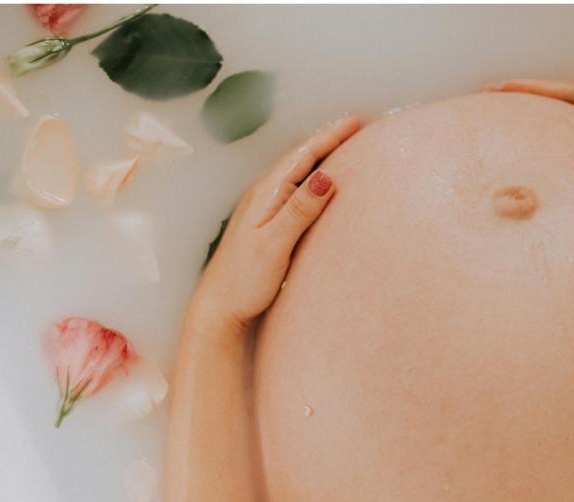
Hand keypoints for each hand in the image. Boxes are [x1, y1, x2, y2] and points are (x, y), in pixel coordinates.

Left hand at [190, 116, 360, 335]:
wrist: (218, 307)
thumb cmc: (245, 280)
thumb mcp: (275, 244)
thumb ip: (299, 210)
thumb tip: (326, 176)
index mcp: (267, 195)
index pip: (303, 156)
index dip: (330, 137)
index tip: (355, 121)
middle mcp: (263, 196)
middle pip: (299, 159)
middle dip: (327, 141)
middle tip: (354, 127)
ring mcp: (262, 209)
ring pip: (296, 174)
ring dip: (319, 158)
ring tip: (341, 148)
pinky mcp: (265, 224)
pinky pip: (293, 191)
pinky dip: (311, 179)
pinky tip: (318, 186)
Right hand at [485, 79, 573, 230]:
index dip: (540, 90)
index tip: (507, 88)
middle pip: (560, 103)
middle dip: (525, 96)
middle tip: (488, 94)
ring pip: (559, 123)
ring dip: (530, 117)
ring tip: (497, 116)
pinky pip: (565, 146)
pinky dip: (542, 142)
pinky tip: (523, 151)